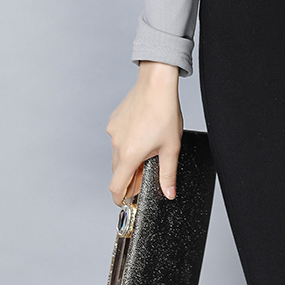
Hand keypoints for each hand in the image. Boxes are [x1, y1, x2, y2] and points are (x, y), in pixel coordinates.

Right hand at [106, 61, 182, 205]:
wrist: (157, 83)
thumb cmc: (165, 112)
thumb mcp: (171, 148)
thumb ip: (168, 175)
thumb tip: (169, 193)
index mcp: (129, 155)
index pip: (116, 188)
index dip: (121, 199)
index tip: (128, 201)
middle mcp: (116, 144)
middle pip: (118, 171)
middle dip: (130, 176)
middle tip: (147, 170)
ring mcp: (113, 131)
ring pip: (117, 153)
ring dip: (129, 157)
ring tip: (148, 146)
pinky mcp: (114, 120)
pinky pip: (118, 137)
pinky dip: (127, 141)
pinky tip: (142, 131)